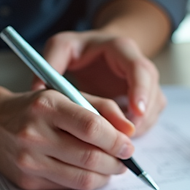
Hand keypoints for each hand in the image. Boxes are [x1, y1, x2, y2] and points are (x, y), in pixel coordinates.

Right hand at [0, 88, 136, 189]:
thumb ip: (102, 109)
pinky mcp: (27, 181)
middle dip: (115, 162)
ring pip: (81, 178)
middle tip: (124, 160)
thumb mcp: (67, 95)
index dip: (116, 140)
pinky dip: (85, 182)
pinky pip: (67, 187)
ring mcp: (28, 160)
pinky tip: (89, 172)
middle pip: (89, 157)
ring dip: (105, 177)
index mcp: (46, 105)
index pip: (90, 127)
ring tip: (111, 168)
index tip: (128, 146)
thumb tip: (130, 131)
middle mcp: (34, 133)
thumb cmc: (35, 108)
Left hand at [42, 30, 165, 135]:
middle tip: (125, 139)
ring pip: (153, 110)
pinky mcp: (147, 100)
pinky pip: (149, 118)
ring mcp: (147, 84)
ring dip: (139, 128)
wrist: (99, 50)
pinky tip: (117, 139)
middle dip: (142, 119)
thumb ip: (51, 61)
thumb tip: (36, 89)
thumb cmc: (80, 49)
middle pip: (153, 94)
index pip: (140, 70)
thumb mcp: (63, 47)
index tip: (135, 112)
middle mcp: (140, 66)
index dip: (141, 91)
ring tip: (116, 142)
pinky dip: (137, 131)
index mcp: (122, 49)